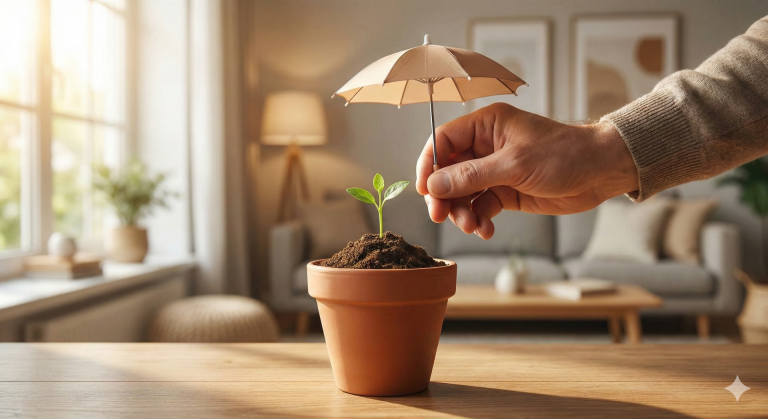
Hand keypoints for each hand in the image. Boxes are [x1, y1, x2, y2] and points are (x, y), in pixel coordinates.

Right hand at [415, 103, 638, 238]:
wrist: (600, 172)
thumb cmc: (565, 155)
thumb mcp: (515, 164)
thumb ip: (472, 176)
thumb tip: (434, 185)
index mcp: (486, 125)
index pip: (443, 141)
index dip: (429, 164)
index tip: (424, 189)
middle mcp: (486, 146)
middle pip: (447, 171)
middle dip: (443, 195)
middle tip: (440, 215)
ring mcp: (495, 170)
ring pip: (462, 193)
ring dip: (461, 211)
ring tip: (471, 226)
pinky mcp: (505, 191)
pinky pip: (480, 206)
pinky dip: (479, 219)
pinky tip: (485, 230)